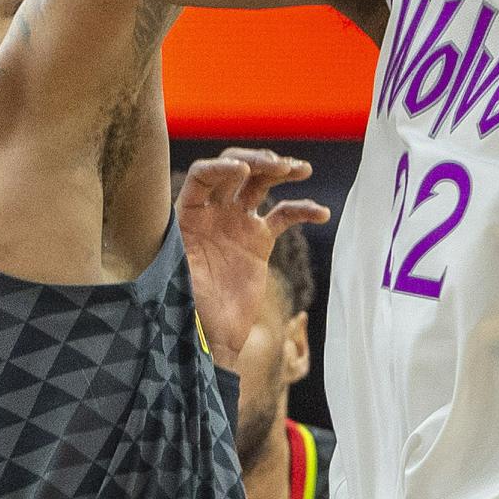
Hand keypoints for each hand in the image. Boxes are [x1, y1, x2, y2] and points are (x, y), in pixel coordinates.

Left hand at [177, 148, 329, 368]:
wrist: (212, 336)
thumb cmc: (186, 307)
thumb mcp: (176, 274)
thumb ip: (181, 248)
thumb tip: (181, 224)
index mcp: (188, 214)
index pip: (203, 175)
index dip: (222, 167)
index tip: (243, 171)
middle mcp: (212, 212)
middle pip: (236, 170)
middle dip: (257, 161)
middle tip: (280, 165)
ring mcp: (237, 223)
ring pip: (261, 183)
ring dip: (281, 171)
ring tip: (302, 169)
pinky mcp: (259, 240)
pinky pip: (284, 215)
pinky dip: (303, 209)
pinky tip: (321, 213)